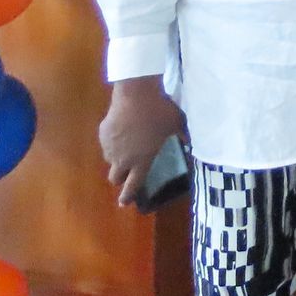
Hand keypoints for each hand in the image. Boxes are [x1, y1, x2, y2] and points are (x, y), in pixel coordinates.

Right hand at [99, 77, 184, 208]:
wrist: (137, 93)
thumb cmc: (160, 111)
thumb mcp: (177, 124)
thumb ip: (184, 136)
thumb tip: (192, 142)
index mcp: (142, 161)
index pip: (133, 185)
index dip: (128, 195)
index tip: (124, 203)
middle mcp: (123, 159)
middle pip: (115, 178)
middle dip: (120, 177)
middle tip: (127, 170)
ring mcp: (110, 147)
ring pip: (109, 160)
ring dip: (116, 157)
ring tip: (128, 144)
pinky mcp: (103, 134)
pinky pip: (106, 143)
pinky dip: (112, 141)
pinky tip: (122, 128)